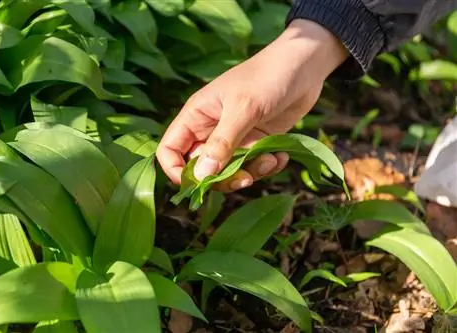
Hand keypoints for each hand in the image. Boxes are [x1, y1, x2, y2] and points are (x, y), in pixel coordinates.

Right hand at [157, 19, 347, 191]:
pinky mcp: (256, 142)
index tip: (199, 185)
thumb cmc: (267, 77)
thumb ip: (222, 143)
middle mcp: (211, 130)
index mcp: (196, 117)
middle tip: (245, 179)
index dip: (177, 172)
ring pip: (229, 172)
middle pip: (201, 169)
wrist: (304, 65)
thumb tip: (201, 177)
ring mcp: (234, 138)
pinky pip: (253, 167)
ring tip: (271, 160)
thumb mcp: (243, 109)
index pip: (169, 150)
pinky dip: (267, 167)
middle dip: (222, 179)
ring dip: (250, 173)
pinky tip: (281, 156)